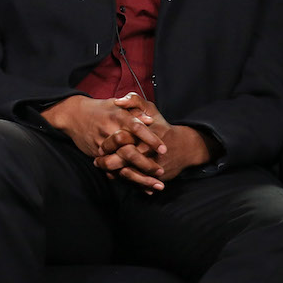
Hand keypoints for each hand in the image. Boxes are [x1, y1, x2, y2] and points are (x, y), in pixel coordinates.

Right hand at [41, 94, 166, 190]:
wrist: (73, 115)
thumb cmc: (99, 109)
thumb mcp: (116, 104)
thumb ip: (134, 110)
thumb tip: (150, 120)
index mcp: (117, 117)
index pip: (137, 128)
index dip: (151, 139)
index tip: (164, 149)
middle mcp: (110, 132)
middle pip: (130, 151)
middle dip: (146, 163)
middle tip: (161, 171)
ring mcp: (102, 145)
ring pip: (122, 164)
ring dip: (139, 176)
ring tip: (156, 184)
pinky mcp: (96, 154)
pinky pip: (112, 169)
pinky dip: (127, 179)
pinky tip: (141, 188)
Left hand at [94, 96, 212, 186]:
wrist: (185, 147)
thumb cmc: (162, 126)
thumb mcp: (150, 109)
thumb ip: (134, 101)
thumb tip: (118, 102)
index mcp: (143, 133)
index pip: (120, 139)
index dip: (108, 144)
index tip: (100, 147)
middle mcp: (148, 150)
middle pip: (122, 158)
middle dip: (107, 161)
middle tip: (97, 161)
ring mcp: (153, 165)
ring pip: (128, 173)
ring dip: (113, 172)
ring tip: (103, 168)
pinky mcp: (156, 176)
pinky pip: (138, 182)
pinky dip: (125, 180)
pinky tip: (115, 175)